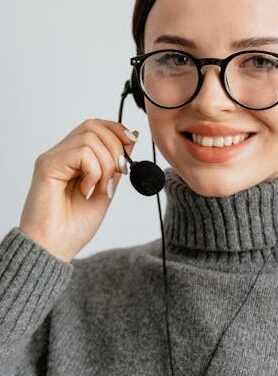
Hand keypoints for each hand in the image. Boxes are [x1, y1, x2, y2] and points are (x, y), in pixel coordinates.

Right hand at [19, 119, 139, 261]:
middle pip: (93, 126)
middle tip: (118, 174)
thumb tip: (131, 138)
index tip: (132, 144)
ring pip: (90, 137)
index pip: (96, 127)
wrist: (54, 249)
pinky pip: (81, 152)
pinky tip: (86, 190)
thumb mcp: (105, 191)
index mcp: (73, 159)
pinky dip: (93, 171)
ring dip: (105, 164)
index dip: (117, 130)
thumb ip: (115, 166)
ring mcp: (53, 158)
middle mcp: (61, 154)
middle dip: (116, 147)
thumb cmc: (73, 227)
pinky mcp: (47, 165)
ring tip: (99, 188)